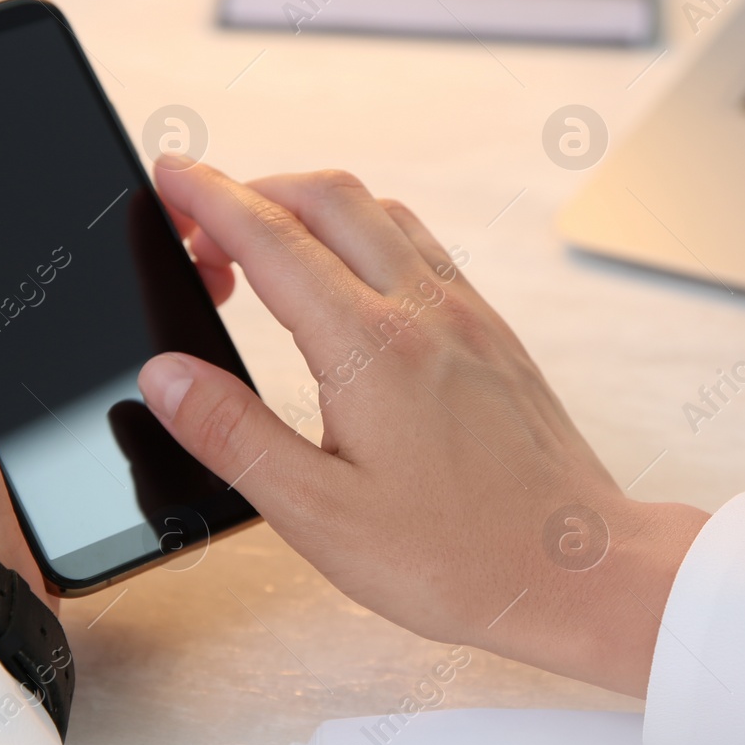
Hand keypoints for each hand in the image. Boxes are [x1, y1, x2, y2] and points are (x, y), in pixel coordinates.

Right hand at [139, 163, 708, 696]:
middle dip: (250, 190)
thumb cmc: (459, 558)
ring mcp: (467, 314)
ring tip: (264, 249)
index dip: (208, 196)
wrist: (578, 570)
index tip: (168, 174)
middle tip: (198, 229)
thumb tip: (167, 377)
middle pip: (326, 197)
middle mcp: (423, 311)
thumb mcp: (319, 516)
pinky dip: (365, 232)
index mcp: (369, 349)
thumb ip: (234, 437)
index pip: (271, 239)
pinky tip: (348, 281)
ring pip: (379, 211)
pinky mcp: (493, 331)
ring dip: (310, 206)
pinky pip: (421, 245)